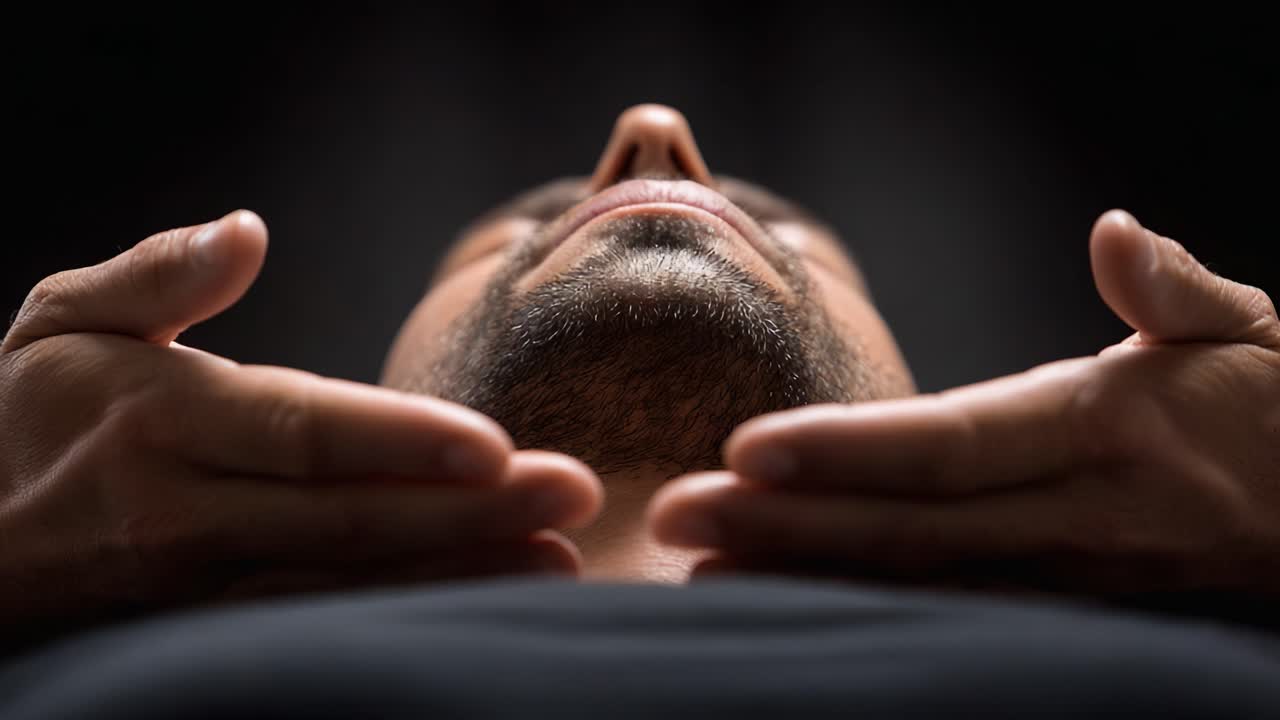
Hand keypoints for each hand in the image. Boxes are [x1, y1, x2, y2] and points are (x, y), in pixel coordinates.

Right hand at [0, 212, 601, 641]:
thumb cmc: (30, 419)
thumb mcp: (60, 324)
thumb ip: (156, 274)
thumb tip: (248, 230)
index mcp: (165, 420)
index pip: (303, 430)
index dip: (400, 439)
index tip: (495, 442)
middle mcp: (188, 511)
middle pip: (349, 516)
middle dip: (470, 509)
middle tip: (576, 494)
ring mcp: (201, 585)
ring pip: (347, 585)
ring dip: (457, 573)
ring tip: (556, 558)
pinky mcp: (211, 629)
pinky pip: (322, 625)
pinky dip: (406, 613)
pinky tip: (482, 595)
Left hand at [650, 210, 1279, 599]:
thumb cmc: (1272, 413)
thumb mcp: (1250, 334)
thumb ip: (1176, 289)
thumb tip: (1115, 233)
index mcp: (1103, 428)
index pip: (955, 444)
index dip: (851, 450)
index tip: (748, 446)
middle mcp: (1074, 514)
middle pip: (911, 527)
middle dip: (787, 523)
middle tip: (677, 514)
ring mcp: (1066, 578)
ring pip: (918, 586)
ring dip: (805, 576)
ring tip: (702, 567)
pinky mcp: (1063, 612)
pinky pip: (949, 614)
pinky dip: (862, 609)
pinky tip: (785, 596)